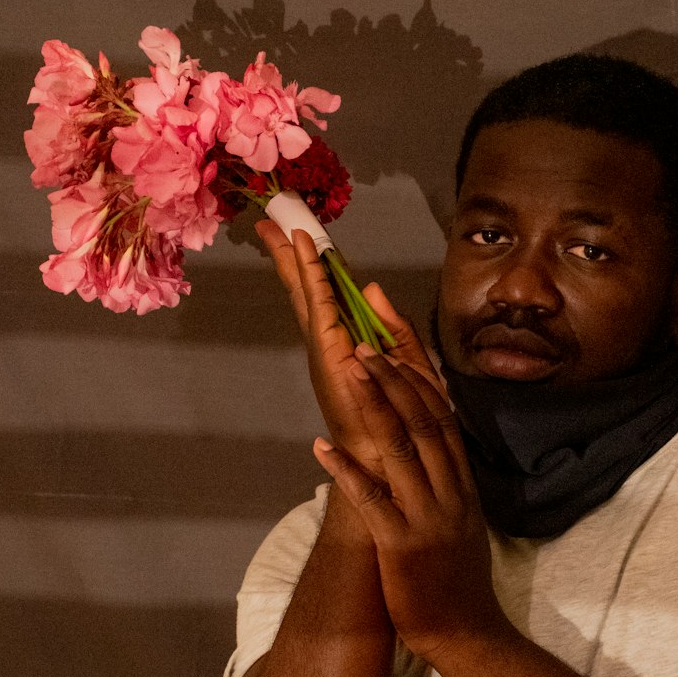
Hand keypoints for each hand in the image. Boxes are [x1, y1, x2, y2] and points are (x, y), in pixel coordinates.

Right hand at [255, 218, 445, 476]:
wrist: (390, 454)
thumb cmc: (402, 415)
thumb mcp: (409, 362)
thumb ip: (395, 326)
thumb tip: (371, 288)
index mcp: (347, 342)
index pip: (328, 295)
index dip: (315, 264)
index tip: (301, 235)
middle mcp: (329, 341)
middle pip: (305, 288)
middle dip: (287, 255)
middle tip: (268, 222)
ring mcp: (324, 344)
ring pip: (305, 291)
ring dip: (290, 257)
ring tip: (274, 227)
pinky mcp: (327, 349)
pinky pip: (319, 303)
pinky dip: (309, 274)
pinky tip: (302, 250)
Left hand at [311, 347, 507, 662]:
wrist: (468, 634)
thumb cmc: (457, 582)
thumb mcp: (461, 523)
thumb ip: (446, 484)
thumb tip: (427, 450)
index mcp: (463, 484)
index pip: (443, 414)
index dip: (420, 372)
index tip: (397, 337)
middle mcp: (450, 492)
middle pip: (424, 421)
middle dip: (395, 375)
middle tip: (366, 338)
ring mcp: (428, 518)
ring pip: (403, 449)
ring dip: (375, 406)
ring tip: (351, 370)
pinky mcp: (403, 546)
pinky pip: (373, 500)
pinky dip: (347, 471)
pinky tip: (322, 447)